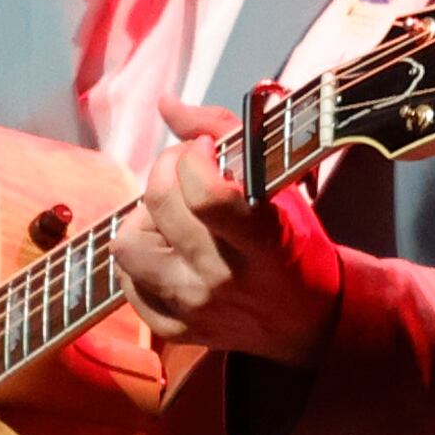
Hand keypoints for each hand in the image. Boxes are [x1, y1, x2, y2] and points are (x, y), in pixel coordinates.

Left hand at [112, 96, 344, 364]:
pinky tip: (165, 250)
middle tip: (184, 168)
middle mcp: (225, 276)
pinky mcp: (178, 330)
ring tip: (169, 216)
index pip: (205, 194)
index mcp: (262, 240)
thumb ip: (225, 132)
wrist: (307, 318)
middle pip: (160, 205)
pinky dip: (140, 261)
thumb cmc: (294, 241)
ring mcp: (197, 307)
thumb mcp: (278, 184)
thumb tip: (166, 104)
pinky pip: (127, 285)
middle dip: (166, 168)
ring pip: (128, 244)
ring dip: (144, 218)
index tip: (207, 149)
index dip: (193, 156)